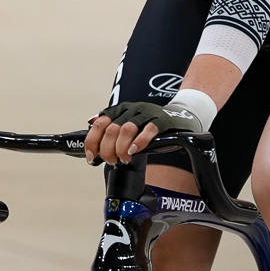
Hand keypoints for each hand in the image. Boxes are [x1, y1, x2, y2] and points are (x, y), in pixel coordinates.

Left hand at [83, 101, 202, 164]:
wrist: (179, 115)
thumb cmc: (150, 123)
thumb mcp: (128, 121)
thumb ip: (111, 125)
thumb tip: (90, 126)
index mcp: (120, 110)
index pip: (99, 124)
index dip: (93, 142)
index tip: (92, 157)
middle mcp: (131, 110)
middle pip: (111, 130)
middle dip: (108, 150)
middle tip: (113, 160)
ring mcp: (146, 114)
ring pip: (126, 130)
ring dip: (122, 148)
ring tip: (125, 158)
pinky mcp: (160, 120)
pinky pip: (148, 130)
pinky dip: (139, 142)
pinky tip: (135, 150)